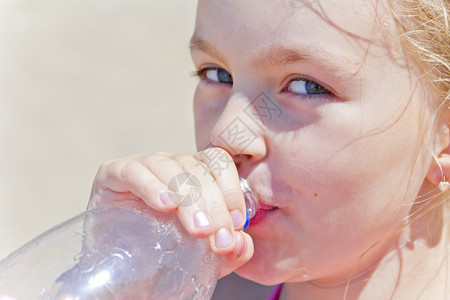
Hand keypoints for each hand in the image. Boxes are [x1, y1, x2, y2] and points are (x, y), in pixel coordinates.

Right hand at [88, 147, 253, 277]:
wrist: (120, 271)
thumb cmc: (163, 255)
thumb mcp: (202, 255)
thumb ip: (228, 248)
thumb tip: (242, 243)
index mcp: (193, 175)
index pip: (217, 162)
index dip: (231, 188)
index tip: (237, 223)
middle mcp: (170, 165)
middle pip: (197, 168)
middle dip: (213, 204)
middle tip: (218, 237)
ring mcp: (142, 166)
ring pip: (170, 168)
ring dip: (188, 198)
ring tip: (198, 229)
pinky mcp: (113, 173)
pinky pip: (133, 171)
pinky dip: (151, 186)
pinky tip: (165, 204)